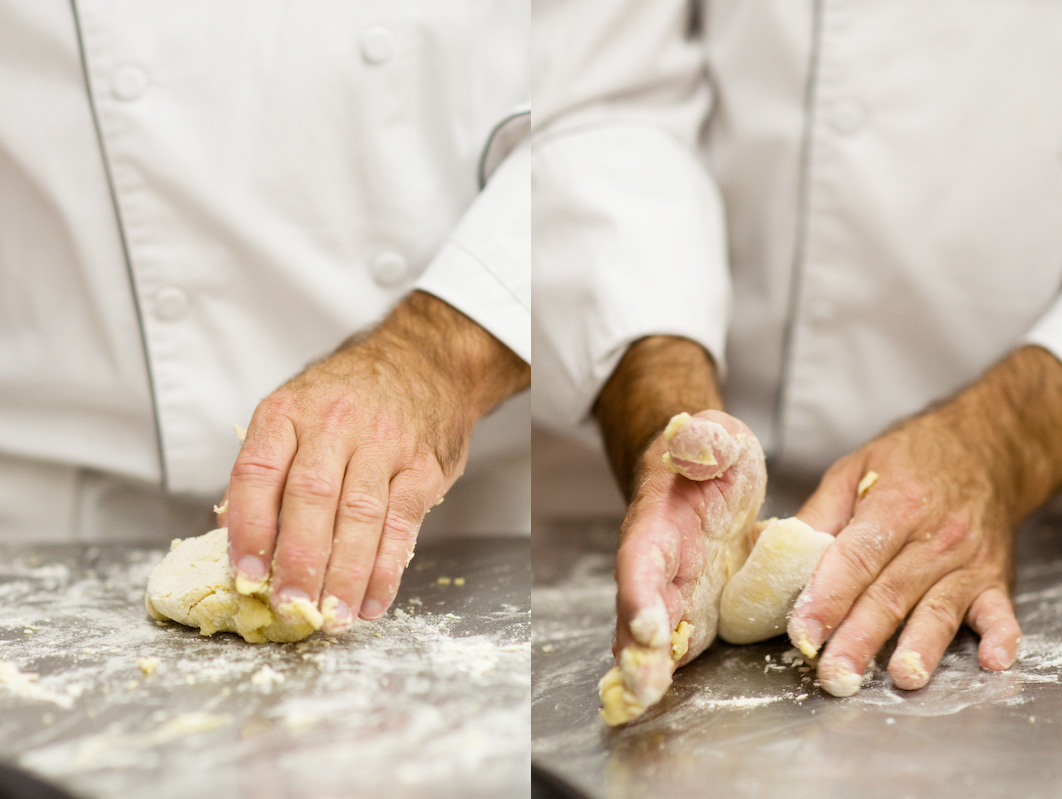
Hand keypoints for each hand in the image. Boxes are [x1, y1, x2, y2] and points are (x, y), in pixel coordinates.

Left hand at [225, 291, 527, 633]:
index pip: (258, 471)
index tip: (246, 573)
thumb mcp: (300, 410)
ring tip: (330, 617)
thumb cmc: (353, 398)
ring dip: (344, 574)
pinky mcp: (423, 465)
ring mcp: (384, 442)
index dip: (248, 527)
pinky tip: (372, 600)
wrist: (425, 363)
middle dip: (298, 561)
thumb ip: (272, 469)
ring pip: (359, 516)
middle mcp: (335, 422)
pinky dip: (386, 568)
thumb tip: (239, 542)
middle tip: (290, 607)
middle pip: (310, 498)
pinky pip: (402, 523)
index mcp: (290, 411)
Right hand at [592, 336, 765, 718]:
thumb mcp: (717, 435)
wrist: (708, 475)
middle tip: (641, 685)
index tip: (647, 625)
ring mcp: (671, 590)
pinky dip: (663, 674)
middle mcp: (656, 561)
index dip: (640, 591)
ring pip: (649, 635)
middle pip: (637, 607)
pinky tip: (656, 704)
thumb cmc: (712, 455)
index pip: (641, 556)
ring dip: (645, 669)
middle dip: (636, 647)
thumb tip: (698, 442)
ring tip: (644, 702)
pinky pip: (674, 646)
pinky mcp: (691, 610)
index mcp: (658, 520)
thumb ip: (707, 439)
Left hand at [790, 346, 1061, 695]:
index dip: (827, 596)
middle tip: (835, 675)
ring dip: (920, 647)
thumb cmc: (909, 460)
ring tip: (901, 678)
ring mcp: (968, 561)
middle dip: (860, 637)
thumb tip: (769, 545)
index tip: (804, 630)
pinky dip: (999, 637)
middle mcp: (935, 536)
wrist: (984, 447)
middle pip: (890, 594)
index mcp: (894, 506)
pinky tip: (992, 661)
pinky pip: (1000, 612)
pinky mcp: (995, 579)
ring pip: (938, 610)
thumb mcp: (855, 470)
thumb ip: (818, 514)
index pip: (855, 558)